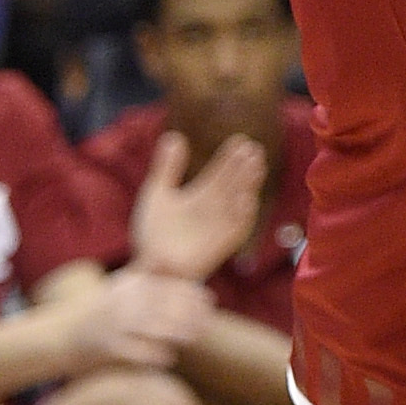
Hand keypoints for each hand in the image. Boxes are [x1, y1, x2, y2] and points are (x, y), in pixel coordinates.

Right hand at [56, 265, 216, 375]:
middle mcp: (122, 302)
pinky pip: (140, 352)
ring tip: (191, 338)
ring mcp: (115, 325)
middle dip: (191, 315)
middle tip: (206, 323)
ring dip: (179, 333)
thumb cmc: (96, 311)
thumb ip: (145, 272)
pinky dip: (157, 354)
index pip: (168, 286)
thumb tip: (171, 257)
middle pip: (167, 307)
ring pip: (157, 328)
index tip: (210, 301)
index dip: (193, 294)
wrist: (59, 336)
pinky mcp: (108, 348)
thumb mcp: (118, 286)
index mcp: (128, 286)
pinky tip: (168, 357)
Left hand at [129, 128, 266, 282]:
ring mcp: (220, 225)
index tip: (240, 140)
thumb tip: (174, 136)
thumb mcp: (158, 193)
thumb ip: (167, 167)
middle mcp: (214, 208)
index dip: (230, 157)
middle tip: (253, 149)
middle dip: (243, 167)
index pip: (220, 172)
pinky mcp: (223, 244)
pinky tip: (248, 198)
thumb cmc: (152, 234)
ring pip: (239, 201)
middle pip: (233, 183)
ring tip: (255, 167)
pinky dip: (244, 214)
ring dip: (248, 185)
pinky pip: (238, 228)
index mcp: (201, 195)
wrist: (150, 267)